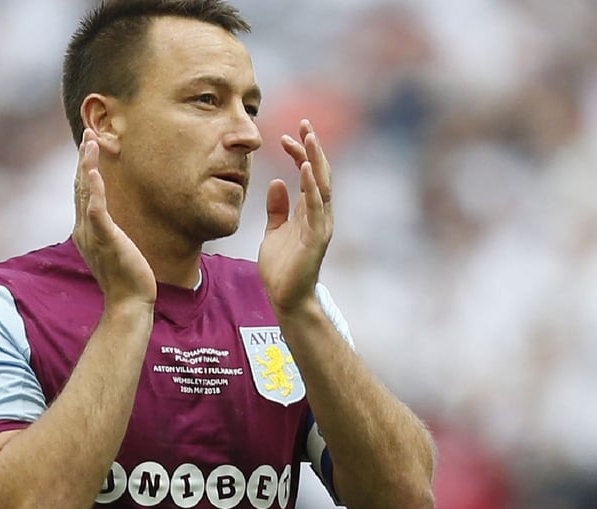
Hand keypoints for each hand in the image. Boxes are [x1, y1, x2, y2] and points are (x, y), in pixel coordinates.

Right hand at [73, 128, 156, 308]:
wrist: (128, 302)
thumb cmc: (125, 276)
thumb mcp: (114, 247)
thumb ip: (108, 230)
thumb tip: (110, 218)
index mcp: (86, 229)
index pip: (83, 192)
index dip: (85, 167)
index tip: (89, 144)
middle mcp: (84, 229)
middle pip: (81, 186)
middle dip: (84, 159)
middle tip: (88, 134)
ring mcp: (93, 235)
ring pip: (86, 194)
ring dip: (87, 167)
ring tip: (90, 144)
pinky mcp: (106, 241)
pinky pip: (97, 213)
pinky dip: (94, 193)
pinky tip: (94, 175)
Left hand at [258, 119, 333, 312]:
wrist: (285, 297)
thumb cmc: (282, 267)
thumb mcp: (274, 231)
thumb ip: (277, 208)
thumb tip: (277, 183)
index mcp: (309, 211)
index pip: (308, 174)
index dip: (300, 153)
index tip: (287, 135)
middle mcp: (319, 214)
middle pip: (320, 173)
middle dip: (313, 148)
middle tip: (304, 124)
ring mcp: (320, 225)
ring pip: (322, 185)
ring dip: (316, 160)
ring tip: (308, 137)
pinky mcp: (317, 238)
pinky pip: (316, 207)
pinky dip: (311, 187)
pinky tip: (305, 168)